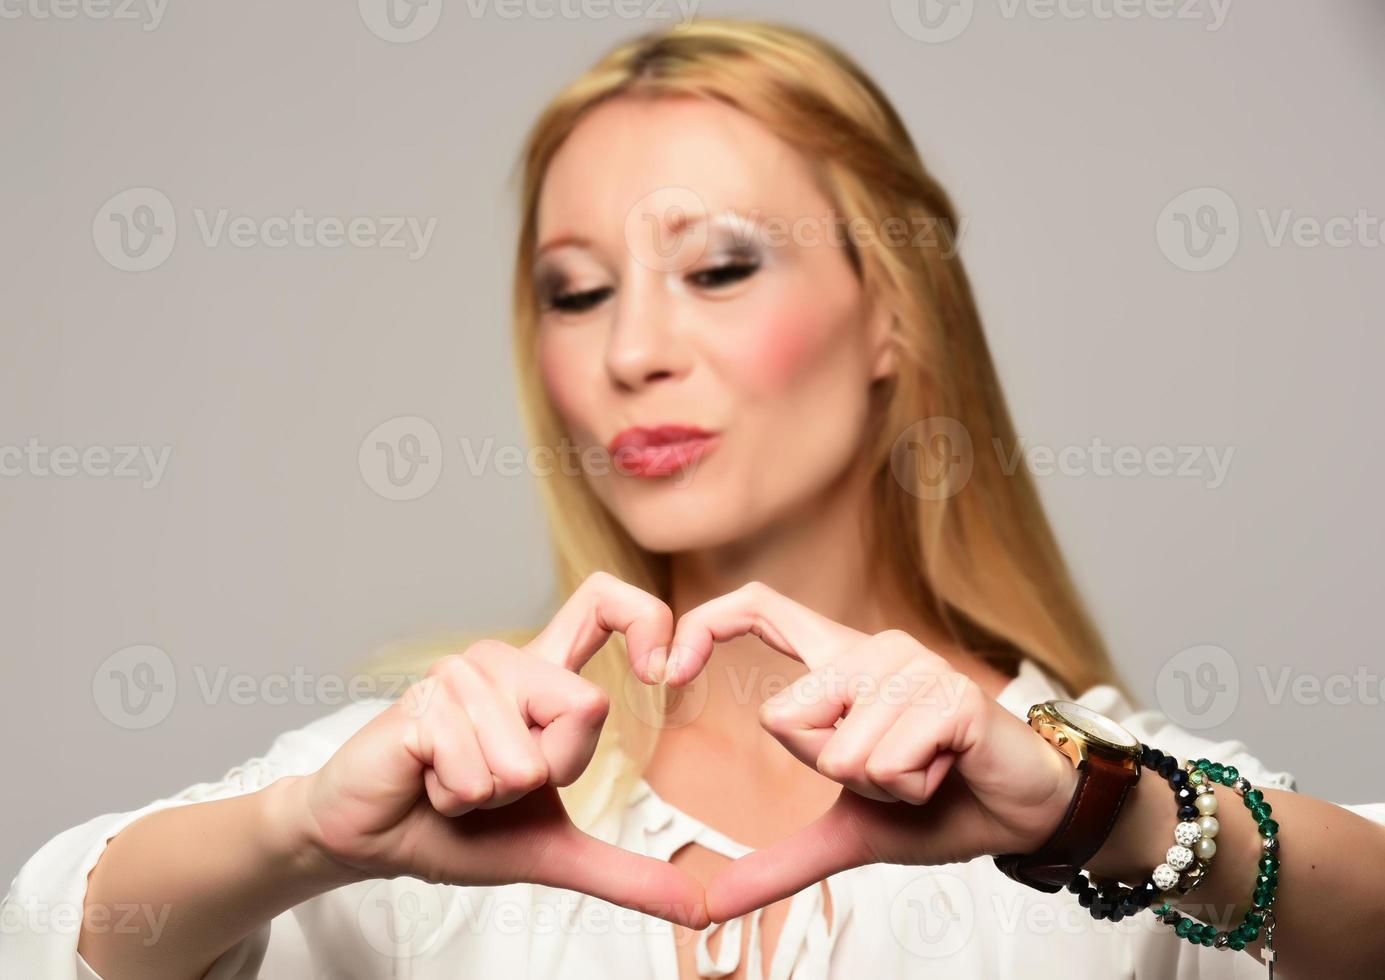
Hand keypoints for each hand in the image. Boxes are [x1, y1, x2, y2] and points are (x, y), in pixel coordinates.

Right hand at [295, 572, 708, 927]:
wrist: (372, 841)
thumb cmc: (456, 829)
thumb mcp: (555, 851)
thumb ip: (627, 872)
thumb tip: (702, 908)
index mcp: (544, 676)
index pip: (605, 602)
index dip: (647, 620)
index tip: (664, 672)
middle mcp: (507, 660)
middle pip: (587, 707)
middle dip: (548, 775)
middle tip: (495, 782)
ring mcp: (462, 676)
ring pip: (529, 754)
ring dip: (491, 794)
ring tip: (455, 782)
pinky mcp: (424, 702)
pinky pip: (478, 769)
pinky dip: (456, 799)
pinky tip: (427, 783)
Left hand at [665, 582, 1078, 922]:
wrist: (1024, 816)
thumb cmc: (940, 805)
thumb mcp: (850, 833)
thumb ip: (781, 861)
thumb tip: (712, 900)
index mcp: (841, 664)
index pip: (762, 607)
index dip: (707, 623)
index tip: (666, 671)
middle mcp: (872, 650)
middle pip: (785, 720)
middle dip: (832, 773)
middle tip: (892, 774)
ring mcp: (912, 666)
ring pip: (838, 751)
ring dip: (882, 789)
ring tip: (925, 773)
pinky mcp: (949, 694)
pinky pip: (885, 762)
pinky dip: (912, 790)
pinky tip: (947, 771)